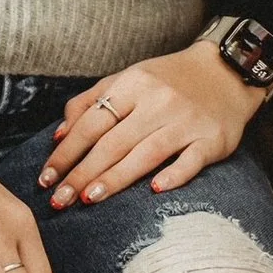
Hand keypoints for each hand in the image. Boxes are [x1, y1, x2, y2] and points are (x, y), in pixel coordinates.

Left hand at [36, 42, 266, 209]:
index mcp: (133, 84)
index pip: (91, 123)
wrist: (227, 71)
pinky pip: (191, 160)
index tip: (46, 177)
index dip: (66, 152)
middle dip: (82, 173)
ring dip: (116, 178)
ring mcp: (186, 121)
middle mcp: (158, 102)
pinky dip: (174, 175)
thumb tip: (60, 136)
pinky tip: (155, 190)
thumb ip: (91, 101)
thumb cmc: (169, 80)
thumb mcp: (129, 78)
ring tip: (89, 199)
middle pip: (113, 142)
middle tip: (59, 200)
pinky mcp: (211, 140)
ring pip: (146, 153)